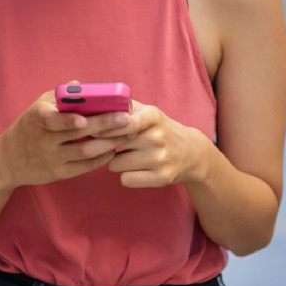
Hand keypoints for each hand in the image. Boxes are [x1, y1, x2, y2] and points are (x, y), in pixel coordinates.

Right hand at [0, 91, 131, 188]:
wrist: (7, 160)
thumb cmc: (28, 127)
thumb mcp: (37, 107)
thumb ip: (59, 96)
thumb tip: (80, 85)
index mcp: (38, 118)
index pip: (51, 119)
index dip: (67, 120)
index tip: (84, 119)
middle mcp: (44, 140)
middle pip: (78, 134)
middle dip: (104, 125)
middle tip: (126, 118)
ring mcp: (51, 158)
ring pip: (85, 151)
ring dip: (109, 143)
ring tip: (128, 134)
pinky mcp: (58, 174)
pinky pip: (84, 167)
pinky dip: (101, 158)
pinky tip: (114, 149)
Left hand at [96, 100, 212, 187]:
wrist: (192, 152)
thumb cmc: (160, 130)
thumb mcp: (148, 112)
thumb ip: (123, 107)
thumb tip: (94, 106)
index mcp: (152, 116)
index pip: (123, 121)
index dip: (105, 127)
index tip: (94, 130)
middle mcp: (157, 137)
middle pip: (111, 145)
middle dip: (104, 146)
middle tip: (106, 145)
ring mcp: (159, 159)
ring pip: (115, 165)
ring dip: (115, 162)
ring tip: (129, 156)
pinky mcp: (161, 178)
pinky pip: (125, 180)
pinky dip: (126, 176)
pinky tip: (136, 169)